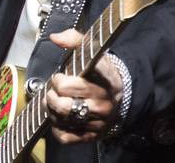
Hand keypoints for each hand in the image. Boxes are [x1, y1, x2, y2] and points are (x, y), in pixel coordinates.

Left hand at [43, 28, 123, 143]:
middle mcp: (102, 102)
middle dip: (53, 92)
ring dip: (52, 108)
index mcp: (104, 80)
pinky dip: (56, 127)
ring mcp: (98, 121)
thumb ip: (74, 39)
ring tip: (55, 100)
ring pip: (62, 118)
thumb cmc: (100, 73)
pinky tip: (60, 116)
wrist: (122, 96)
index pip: (75, 82)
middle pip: (64, 101)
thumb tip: (55, 38)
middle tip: (56, 88)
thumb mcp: (92, 52)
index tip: (61, 76)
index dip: (60, 80)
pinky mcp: (92, 135)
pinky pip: (64, 136)